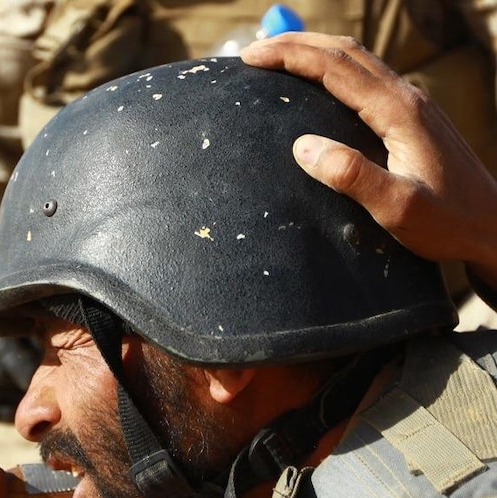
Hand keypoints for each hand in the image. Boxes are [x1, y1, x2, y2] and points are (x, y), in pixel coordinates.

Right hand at [242, 33, 496, 286]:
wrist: (492, 226)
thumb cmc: (447, 223)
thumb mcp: (397, 208)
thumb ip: (351, 176)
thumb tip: (302, 146)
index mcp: (398, 111)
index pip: (335, 67)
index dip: (290, 56)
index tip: (251, 58)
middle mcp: (406, 97)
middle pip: (345, 51)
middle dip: (295, 45)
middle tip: (251, 53)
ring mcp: (411, 104)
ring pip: (356, 59)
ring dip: (313, 51)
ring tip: (276, 58)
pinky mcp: (412, 116)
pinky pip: (365, 77)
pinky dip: (331, 68)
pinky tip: (317, 82)